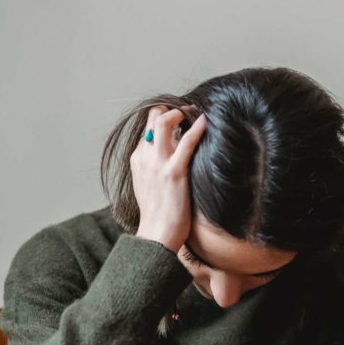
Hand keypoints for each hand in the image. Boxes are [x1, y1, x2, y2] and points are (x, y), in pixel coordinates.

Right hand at [131, 104, 206, 253]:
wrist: (157, 235)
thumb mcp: (149, 186)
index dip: (163, 118)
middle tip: (187, 111)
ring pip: (164, 121)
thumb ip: (154, 168)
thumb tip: (169, 157)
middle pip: (153, 117)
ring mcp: (158, 163)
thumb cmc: (158, 215)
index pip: (147, 128)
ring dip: (181, 112)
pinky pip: (187, 141)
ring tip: (195, 113)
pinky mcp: (174, 172)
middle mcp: (144, 157)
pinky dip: (197, 127)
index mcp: (137, 160)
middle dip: (170, 109)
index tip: (178, 119)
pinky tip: (206, 121)